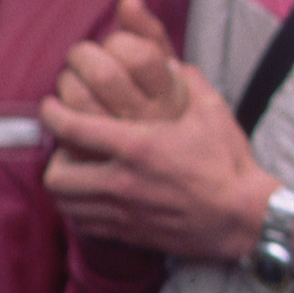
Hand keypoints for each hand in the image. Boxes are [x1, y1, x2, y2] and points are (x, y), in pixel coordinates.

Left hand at [40, 0, 271, 261]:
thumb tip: (169, 60)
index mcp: (138, 146)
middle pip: (57, 173)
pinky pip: (83, 223)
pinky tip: (94, 196)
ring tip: (77, 169)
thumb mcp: (212, 112)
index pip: (73, 128)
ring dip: (64, 183)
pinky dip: (79, 208)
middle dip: (54, 155)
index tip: (50, 105)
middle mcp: (122, 181)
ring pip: (65, 202)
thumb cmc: (229, 162)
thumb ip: (187, 81)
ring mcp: (123, 210)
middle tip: (66, 143)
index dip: (52, 114)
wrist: (243, 216)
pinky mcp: (128, 232)